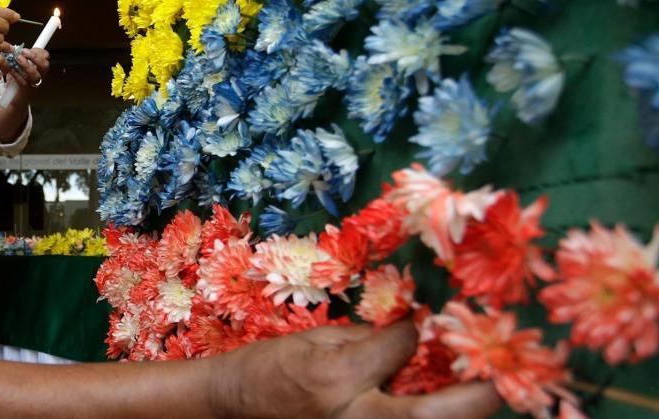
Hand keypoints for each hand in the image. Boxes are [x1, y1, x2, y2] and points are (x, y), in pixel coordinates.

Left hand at [5, 47, 48, 93]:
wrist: (15, 98)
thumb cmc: (18, 79)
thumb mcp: (20, 65)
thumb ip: (21, 57)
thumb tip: (13, 48)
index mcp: (39, 68)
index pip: (46, 57)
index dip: (38, 51)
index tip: (27, 48)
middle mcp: (39, 76)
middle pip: (45, 66)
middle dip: (34, 57)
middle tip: (23, 52)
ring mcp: (34, 84)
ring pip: (36, 76)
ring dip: (26, 65)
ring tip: (17, 59)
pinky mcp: (26, 91)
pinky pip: (24, 83)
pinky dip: (17, 75)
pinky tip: (11, 70)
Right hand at [211, 320, 500, 418]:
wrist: (236, 411)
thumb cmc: (272, 369)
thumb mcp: (314, 341)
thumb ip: (367, 341)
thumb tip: (414, 336)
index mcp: (336, 379)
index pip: (398, 350)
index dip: (418, 334)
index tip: (425, 326)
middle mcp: (352, 418)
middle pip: (431, 417)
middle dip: (475, 399)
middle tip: (499, 380)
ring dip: (457, 415)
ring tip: (480, 397)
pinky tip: (442, 408)